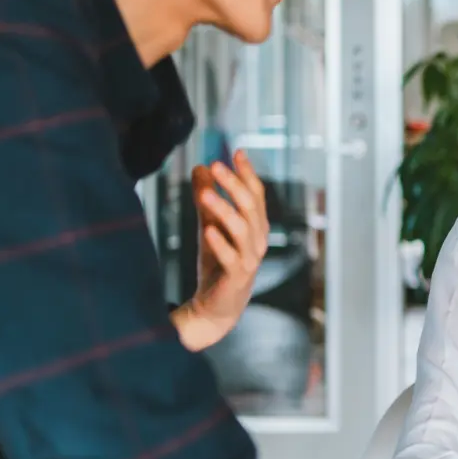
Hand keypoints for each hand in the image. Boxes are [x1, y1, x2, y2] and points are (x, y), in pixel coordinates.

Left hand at [172, 151, 268, 350]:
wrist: (217, 307)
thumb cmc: (218, 263)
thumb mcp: (210, 225)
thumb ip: (207, 198)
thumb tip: (199, 166)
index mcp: (256, 226)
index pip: (257, 194)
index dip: (247, 173)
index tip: (236, 152)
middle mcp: (258, 240)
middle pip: (251, 207)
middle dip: (234, 184)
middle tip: (215, 166)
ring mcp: (250, 259)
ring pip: (243, 229)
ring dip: (224, 209)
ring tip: (204, 195)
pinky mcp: (237, 277)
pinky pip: (232, 258)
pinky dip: (221, 243)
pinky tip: (208, 230)